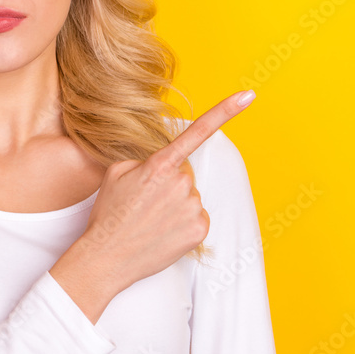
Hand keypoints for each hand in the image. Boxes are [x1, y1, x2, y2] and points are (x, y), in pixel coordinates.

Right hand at [81, 89, 256, 294]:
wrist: (105, 258)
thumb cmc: (109, 215)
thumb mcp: (117, 173)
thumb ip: (145, 159)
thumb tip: (165, 165)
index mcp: (160, 164)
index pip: (197, 131)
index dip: (225, 111)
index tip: (248, 95)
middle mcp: (181, 183)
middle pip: (186, 175)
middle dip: (170, 185)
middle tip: (145, 204)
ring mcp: (192, 207)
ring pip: (191, 198)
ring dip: (176, 206)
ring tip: (151, 221)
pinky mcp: (199, 230)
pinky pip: (198, 218)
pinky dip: (184, 224)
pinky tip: (164, 233)